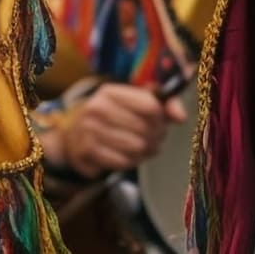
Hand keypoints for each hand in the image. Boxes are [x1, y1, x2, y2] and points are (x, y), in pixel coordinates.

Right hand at [46, 83, 185, 179]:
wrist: (73, 135)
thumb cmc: (112, 117)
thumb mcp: (132, 103)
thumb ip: (162, 104)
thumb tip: (181, 117)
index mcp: (109, 92)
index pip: (151, 106)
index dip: (162, 118)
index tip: (160, 122)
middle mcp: (96, 108)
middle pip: (146, 129)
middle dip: (155, 137)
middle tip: (153, 139)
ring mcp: (88, 130)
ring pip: (137, 148)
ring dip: (145, 151)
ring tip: (143, 148)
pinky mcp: (86, 152)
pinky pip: (124, 162)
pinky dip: (131, 162)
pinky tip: (129, 156)